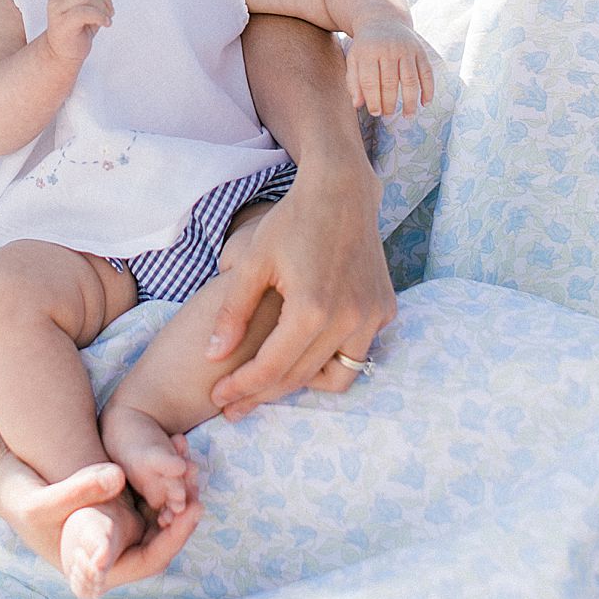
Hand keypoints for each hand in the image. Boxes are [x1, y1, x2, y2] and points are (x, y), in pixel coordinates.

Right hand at [0, 450, 201, 593]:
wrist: (6, 483)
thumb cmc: (21, 500)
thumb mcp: (45, 498)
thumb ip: (81, 488)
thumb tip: (118, 475)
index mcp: (100, 569)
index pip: (150, 560)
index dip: (175, 537)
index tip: (194, 509)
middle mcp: (113, 553)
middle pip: (160, 537)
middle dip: (181, 509)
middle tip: (198, 479)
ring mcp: (116, 530)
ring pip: (157, 515)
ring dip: (174, 490)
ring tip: (190, 461)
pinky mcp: (114, 507)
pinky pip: (145, 496)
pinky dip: (159, 477)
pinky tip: (173, 447)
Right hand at [44, 0, 117, 66]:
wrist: (62, 54)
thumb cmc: (78, 29)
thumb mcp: (92, 8)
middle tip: (111, 11)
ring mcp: (57, 9)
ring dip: (103, 7)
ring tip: (107, 18)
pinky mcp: (61, 23)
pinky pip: (84, 12)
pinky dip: (99, 16)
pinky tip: (105, 23)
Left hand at [205, 154, 395, 417]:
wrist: (341, 191)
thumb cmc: (291, 222)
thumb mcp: (252, 262)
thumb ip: (233, 312)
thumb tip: (213, 356)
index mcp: (312, 308)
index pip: (272, 367)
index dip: (242, 388)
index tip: (218, 398)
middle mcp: (349, 318)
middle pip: (300, 377)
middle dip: (263, 395)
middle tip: (233, 406)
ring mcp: (372, 316)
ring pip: (335, 377)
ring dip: (301, 384)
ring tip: (268, 384)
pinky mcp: (384, 310)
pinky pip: (356, 354)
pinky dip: (330, 362)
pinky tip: (303, 354)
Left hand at [345, 20, 434, 117]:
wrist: (382, 20)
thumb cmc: (366, 46)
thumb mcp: (354, 59)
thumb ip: (353, 81)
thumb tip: (357, 105)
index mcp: (368, 51)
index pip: (370, 81)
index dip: (373, 100)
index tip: (375, 113)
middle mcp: (388, 49)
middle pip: (390, 83)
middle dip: (389, 103)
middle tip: (388, 114)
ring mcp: (406, 49)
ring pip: (410, 80)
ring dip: (410, 101)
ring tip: (408, 115)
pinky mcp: (420, 51)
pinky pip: (427, 73)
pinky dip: (428, 89)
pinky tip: (425, 103)